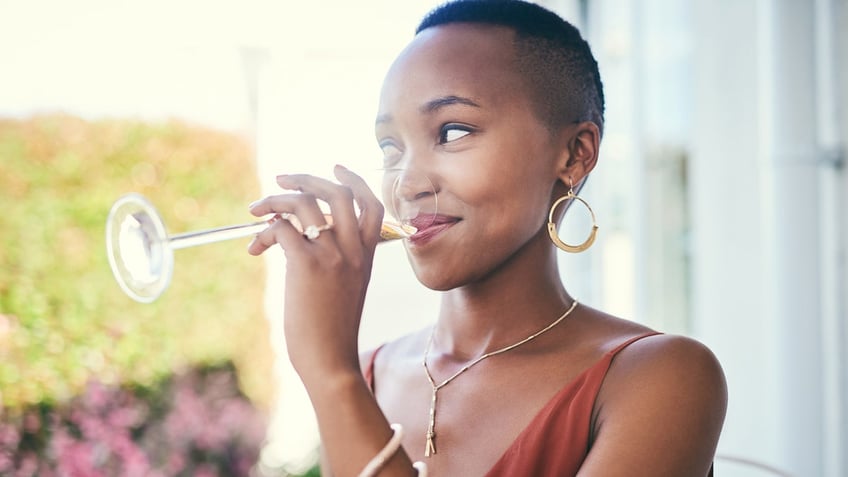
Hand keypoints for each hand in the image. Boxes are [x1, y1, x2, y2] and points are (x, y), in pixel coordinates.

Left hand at [246, 165, 384, 383]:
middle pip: (338, 192)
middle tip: (282, 180)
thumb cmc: (332, 331)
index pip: (372, 204)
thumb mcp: (346, 289)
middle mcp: (354, 249)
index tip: (335, 168)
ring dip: (275, 200)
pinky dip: (265, 230)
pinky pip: (283, 228)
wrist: (331, 361)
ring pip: (305, 204)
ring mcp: (333, 255)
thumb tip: (298, 236)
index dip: (354, 180)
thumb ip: (337, 260)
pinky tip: (256, 247)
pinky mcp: (307, 266)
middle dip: (307, 179)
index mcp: (367, 255)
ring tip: (256, 211)